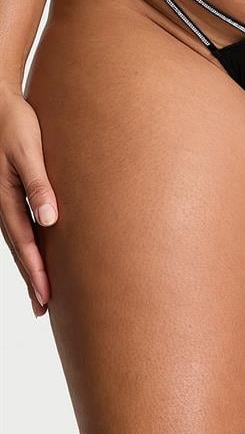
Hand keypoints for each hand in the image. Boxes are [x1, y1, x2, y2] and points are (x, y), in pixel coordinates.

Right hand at [0, 84, 57, 316]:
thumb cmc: (15, 124)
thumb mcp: (28, 151)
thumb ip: (38, 183)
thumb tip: (50, 219)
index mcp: (5, 197)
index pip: (25, 242)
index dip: (36, 270)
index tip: (47, 296)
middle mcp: (2, 203)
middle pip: (19, 249)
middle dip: (31, 279)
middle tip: (43, 309)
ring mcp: (3, 200)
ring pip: (18, 242)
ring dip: (29, 268)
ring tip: (40, 294)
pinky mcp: (10, 193)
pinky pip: (18, 227)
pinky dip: (27, 248)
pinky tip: (35, 257)